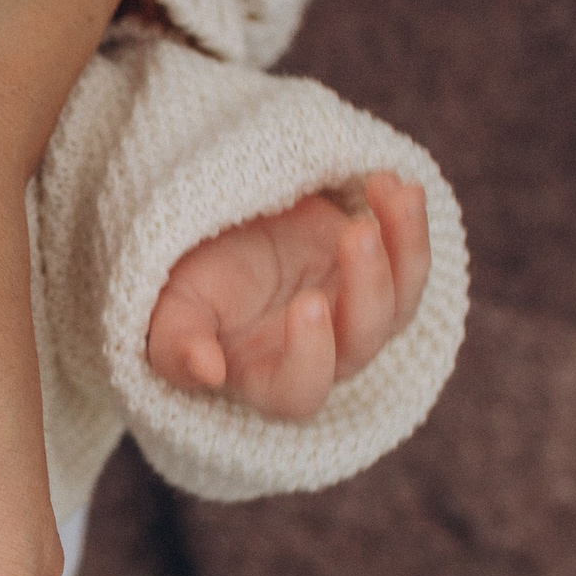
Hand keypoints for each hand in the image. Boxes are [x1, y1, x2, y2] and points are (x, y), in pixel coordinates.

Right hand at [147, 171, 430, 419]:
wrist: (210, 238)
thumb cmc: (184, 285)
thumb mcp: (167, 312)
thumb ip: (179, 346)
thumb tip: (208, 371)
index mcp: (266, 378)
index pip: (300, 391)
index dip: (310, 355)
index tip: (305, 302)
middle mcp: (322, 356)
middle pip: (363, 341)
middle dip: (367, 286)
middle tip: (356, 232)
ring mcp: (354, 316)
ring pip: (401, 300)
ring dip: (405, 248)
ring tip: (394, 193)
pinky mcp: (375, 275)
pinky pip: (408, 258)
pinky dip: (407, 222)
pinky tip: (394, 185)